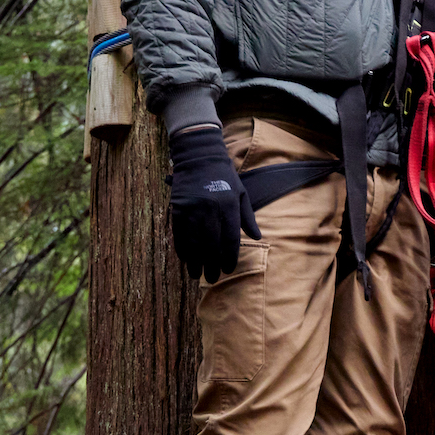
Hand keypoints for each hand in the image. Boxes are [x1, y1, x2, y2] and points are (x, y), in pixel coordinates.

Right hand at [167, 125, 259, 283]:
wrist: (199, 156)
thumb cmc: (224, 177)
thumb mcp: (242, 193)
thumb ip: (248, 217)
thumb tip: (257, 238)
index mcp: (229, 206)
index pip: (231, 239)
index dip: (229, 257)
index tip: (228, 270)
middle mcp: (210, 209)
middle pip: (212, 245)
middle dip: (212, 264)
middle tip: (212, 278)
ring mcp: (192, 209)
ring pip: (194, 242)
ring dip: (195, 261)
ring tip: (196, 275)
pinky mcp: (177, 208)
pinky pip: (179, 234)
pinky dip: (182, 248)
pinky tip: (186, 259)